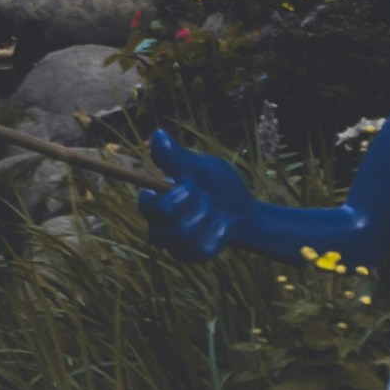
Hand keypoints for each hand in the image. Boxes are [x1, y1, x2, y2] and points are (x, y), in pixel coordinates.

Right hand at [142, 127, 264, 263]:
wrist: (243, 212)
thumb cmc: (218, 185)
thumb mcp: (202, 167)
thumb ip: (178, 157)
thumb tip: (157, 134)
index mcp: (157, 197)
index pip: (146, 205)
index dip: (164, 200)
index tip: (186, 188)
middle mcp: (157, 221)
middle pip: (167, 222)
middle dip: (197, 207)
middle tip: (208, 198)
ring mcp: (171, 241)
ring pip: (185, 236)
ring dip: (209, 221)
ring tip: (216, 213)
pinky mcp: (186, 254)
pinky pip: (198, 250)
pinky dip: (216, 238)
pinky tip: (220, 229)